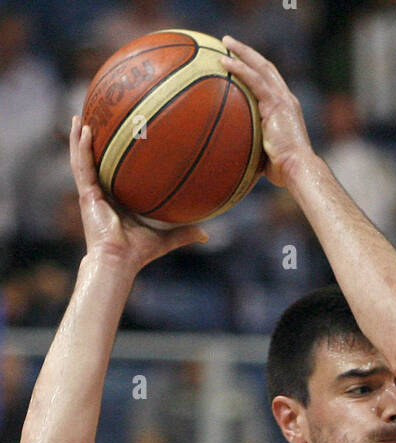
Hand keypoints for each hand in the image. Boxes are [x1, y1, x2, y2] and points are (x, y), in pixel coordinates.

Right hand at [70, 115, 207, 271]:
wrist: (119, 261)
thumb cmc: (137, 253)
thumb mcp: (165, 239)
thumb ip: (183, 234)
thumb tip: (206, 234)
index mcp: (113, 201)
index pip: (110, 173)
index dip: (110, 157)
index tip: (115, 138)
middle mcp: (100, 195)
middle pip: (93, 162)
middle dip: (89, 142)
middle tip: (91, 119)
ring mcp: (90, 194)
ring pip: (81, 160)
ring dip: (77, 138)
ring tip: (77, 117)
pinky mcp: (86, 195)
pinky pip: (82, 166)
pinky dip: (81, 148)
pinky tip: (82, 129)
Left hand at [221, 36, 313, 186]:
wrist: (298, 170)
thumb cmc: (284, 171)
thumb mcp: (266, 154)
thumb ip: (254, 145)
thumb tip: (235, 154)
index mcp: (285, 109)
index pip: (270, 82)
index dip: (256, 68)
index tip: (241, 60)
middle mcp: (286, 99)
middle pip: (266, 67)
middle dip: (248, 53)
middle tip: (229, 43)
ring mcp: (283, 100)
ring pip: (261, 67)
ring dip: (242, 52)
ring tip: (225, 42)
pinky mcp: (277, 104)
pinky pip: (255, 80)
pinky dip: (240, 69)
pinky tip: (224, 61)